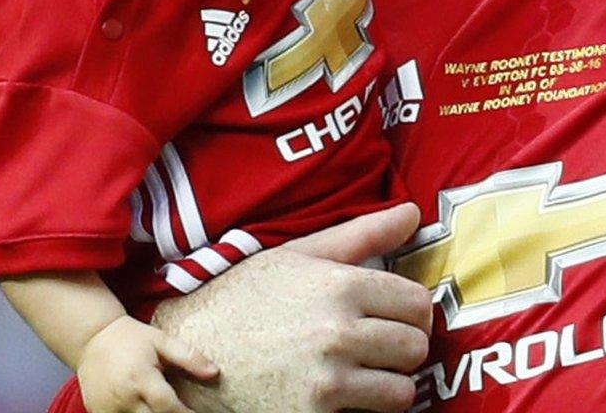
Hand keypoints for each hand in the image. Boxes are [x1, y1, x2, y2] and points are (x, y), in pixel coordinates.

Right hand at [79, 316, 217, 412]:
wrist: (92, 338)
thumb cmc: (131, 338)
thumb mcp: (162, 341)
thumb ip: (189, 357)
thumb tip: (215, 372)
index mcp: (140, 378)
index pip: (168, 408)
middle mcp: (123, 397)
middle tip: (183, 409)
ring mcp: (107, 408)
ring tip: (166, 409)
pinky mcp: (98, 412)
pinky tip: (147, 410)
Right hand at [154, 202, 431, 412]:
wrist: (187, 352)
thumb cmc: (244, 299)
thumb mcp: (298, 256)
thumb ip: (362, 235)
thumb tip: (413, 213)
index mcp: (339, 286)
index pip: (418, 303)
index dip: (411, 311)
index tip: (396, 317)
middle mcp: (337, 332)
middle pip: (416, 346)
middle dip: (403, 347)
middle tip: (380, 347)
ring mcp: (326, 379)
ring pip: (402, 389)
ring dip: (389, 383)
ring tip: (363, 372)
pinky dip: (366, 408)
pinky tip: (343, 393)